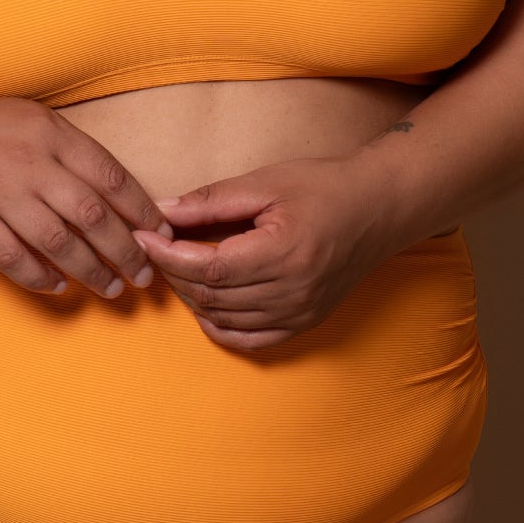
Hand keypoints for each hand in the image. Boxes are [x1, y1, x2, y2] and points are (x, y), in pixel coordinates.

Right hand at [0, 85, 175, 301]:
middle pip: (92, 217)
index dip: (142, 210)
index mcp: (50, 133)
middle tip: (146, 274)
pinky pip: (14, 259)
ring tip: (113, 287)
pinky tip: (59, 287)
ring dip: (92, 271)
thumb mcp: (32, 119)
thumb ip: (71, 151)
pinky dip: (40, 278)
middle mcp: (28, 163)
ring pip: (58, 244)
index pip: (111, 176)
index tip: (161, 234)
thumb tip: (122, 196)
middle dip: (126, 250)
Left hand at [131, 155, 411, 351]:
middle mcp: (293, 291)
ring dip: (191, 296)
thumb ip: (212, 200)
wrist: (379, 207)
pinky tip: (204, 304)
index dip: (167, 255)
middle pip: (210, 296)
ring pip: (224, 319)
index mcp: (283, 252)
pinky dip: (219, 326)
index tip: (143, 235)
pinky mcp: (304, 322)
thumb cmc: (324, 187)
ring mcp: (300, 313)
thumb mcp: (266, 182)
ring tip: (177, 265)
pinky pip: (250, 340)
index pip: (208, 268)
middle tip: (155, 245)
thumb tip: (163, 212)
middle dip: (173, 272)